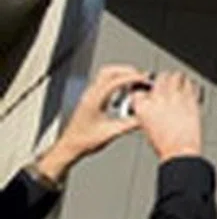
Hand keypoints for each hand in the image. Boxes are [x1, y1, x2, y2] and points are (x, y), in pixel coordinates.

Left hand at [35, 65, 148, 183]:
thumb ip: (130, 123)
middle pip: (109, 71)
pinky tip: (124, 92)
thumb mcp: (111, 133)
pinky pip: (104, 83)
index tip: (145, 80)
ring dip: (122, 75)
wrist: (69, 147)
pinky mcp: (91, 99)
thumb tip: (145, 116)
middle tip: (140, 77)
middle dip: (127, 71)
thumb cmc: (83, 141)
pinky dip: (117, 82)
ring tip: (134, 83)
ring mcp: (89, 96)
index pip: (116, 80)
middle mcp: (90, 95)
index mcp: (94, 100)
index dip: (133, 78)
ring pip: (106, 75)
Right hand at [131, 73, 202, 162]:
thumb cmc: (164, 144)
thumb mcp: (147, 126)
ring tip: (180, 82)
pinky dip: (191, 84)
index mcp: (143, 107)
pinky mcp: (190, 98)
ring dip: (178, 78)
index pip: (139, 91)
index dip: (145, 90)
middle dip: (164, 78)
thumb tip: (153, 105)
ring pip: (177, 76)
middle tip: (168, 81)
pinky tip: (191, 88)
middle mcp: (158, 99)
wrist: (179, 150)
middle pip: (160, 77)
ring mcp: (175, 97)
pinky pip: (191, 84)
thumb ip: (148, 111)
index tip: (149, 90)